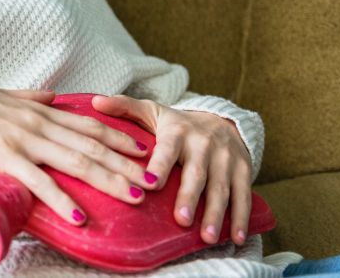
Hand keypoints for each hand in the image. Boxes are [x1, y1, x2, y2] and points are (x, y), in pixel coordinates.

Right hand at [0, 87, 156, 226]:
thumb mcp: (5, 93)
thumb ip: (32, 96)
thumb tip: (54, 95)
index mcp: (41, 110)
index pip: (90, 124)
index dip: (119, 138)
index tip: (143, 150)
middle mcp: (40, 124)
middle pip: (93, 146)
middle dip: (126, 165)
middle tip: (151, 181)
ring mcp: (25, 141)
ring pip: (76, 162)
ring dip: (108, 180)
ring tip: (132, 197)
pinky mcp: (6, 158)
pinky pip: (40, 182)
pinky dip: (61, 200)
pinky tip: (79, 216)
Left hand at [91, 94, 251, 245]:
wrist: (221, 120)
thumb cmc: (176, 124)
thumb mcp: (152, 111)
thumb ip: (125, 108)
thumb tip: (96, 102)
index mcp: (177, 131)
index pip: (168, 150)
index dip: (160, 166)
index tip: (151, 184)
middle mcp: (204, 144)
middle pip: (197, 173)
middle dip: (190, 197)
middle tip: (182, 220)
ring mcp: (226, 158)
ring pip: (221, 187)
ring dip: (216, 213)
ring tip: (207, 237)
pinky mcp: (243, 170)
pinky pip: (243, 195)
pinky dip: (241, 217)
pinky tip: (236, 238)